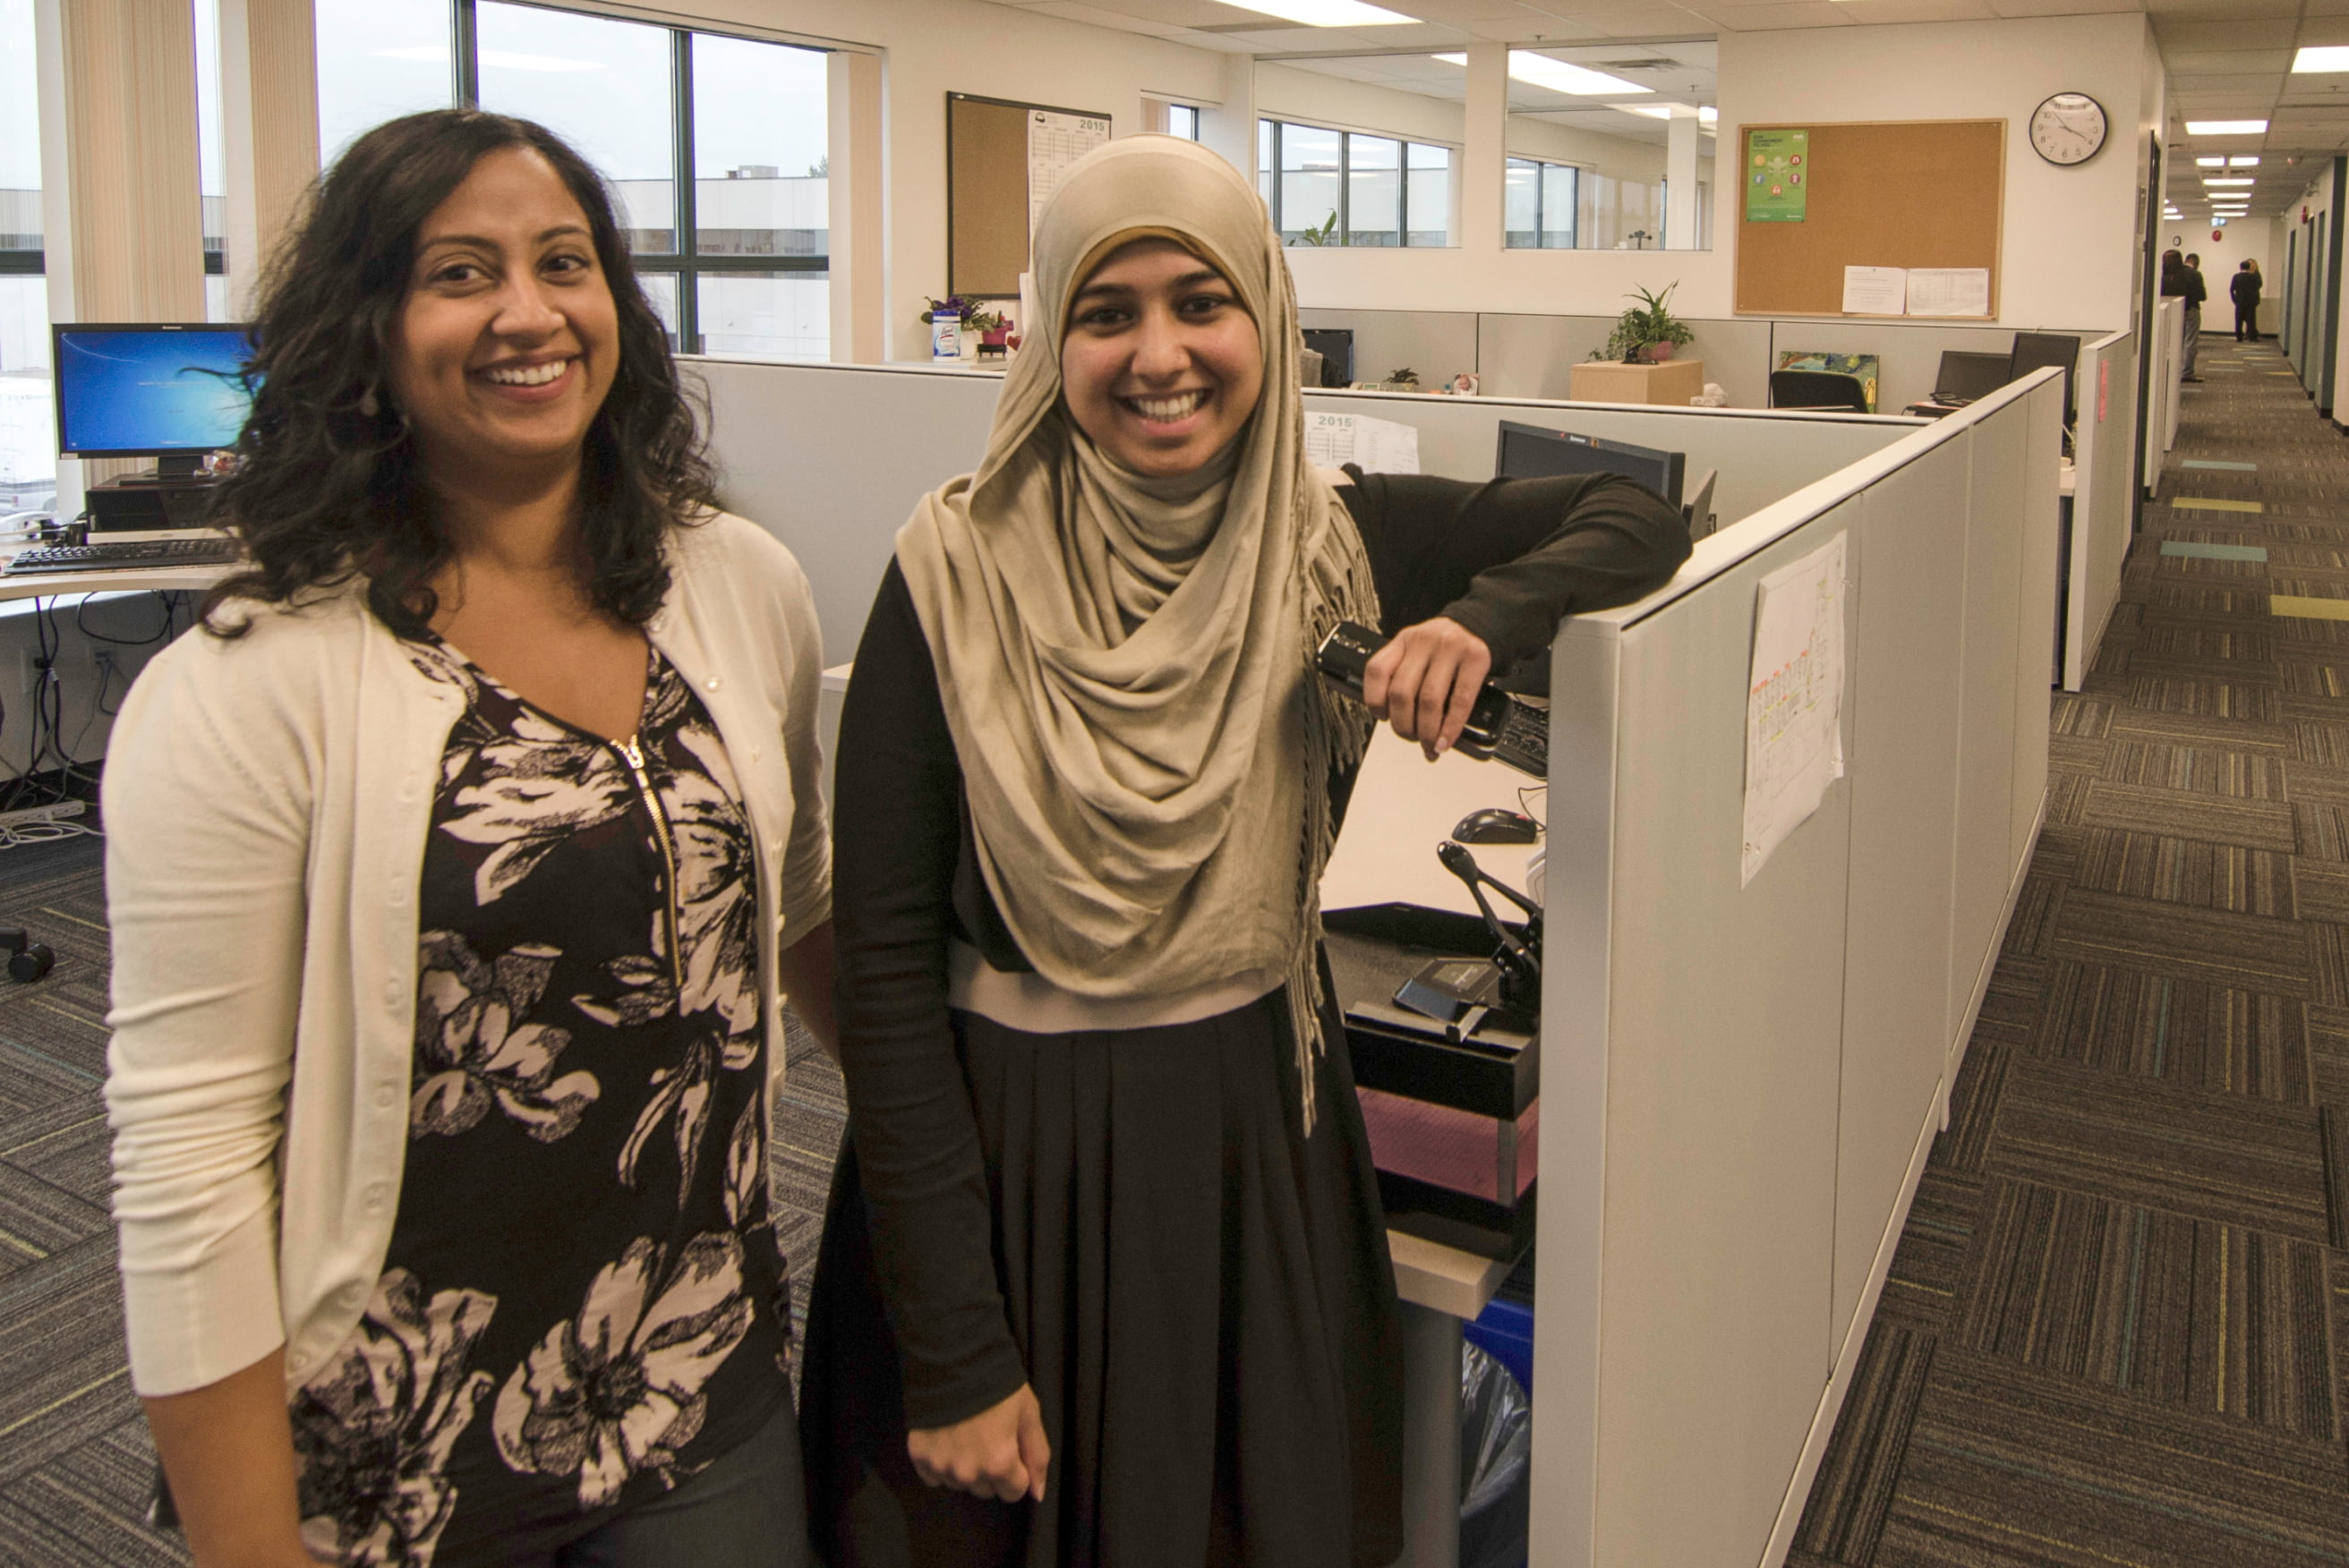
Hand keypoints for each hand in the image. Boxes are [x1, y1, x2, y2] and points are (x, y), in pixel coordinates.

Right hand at [907, 1384, 1050, 1503]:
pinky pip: (934, 1476)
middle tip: (988, 1437)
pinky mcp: (918, 1457)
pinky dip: (941, 1462)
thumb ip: (1037, 1456)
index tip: (1010, 1447)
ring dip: (965, 1468)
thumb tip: (1037, 1494)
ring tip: (966, 1434)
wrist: (953, 1357)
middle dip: (991, 1470)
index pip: (1013, 1492)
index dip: (1016, 1470)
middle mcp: (968, 1472)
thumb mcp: (1028, 1414)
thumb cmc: (997, 1384)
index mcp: (999, 1463)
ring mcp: (940, 1466)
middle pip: (986, 1489)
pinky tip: (947, 1438)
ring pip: (960, 1484)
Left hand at [1361, 617, 1492, 759]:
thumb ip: (1405, 677)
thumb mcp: (1418, 651)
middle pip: (1401, 692)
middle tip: (1410, 737)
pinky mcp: (1475, 658)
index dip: (1375, 701)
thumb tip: (1398, 723)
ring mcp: (1450, 648)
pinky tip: (1445, 741)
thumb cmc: (1445, 647)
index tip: (1384, 718)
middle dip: (1403, 726)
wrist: (1480, 624)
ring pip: (1428, 700)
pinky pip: (1460, 700)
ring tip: (1430, 744)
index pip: (1377, 671)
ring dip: (1427, 731)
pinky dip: (1450, 727)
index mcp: (1403, 641)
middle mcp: (1423, 642)